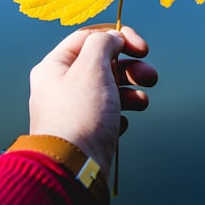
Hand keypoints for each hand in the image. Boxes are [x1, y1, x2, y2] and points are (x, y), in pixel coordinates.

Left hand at [28, 24, 157, 171]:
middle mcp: (60, 86)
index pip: (88, 38)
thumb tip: (113, 38)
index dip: (118, 37)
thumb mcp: (92, 67)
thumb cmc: (80, 114)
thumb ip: (104, 43)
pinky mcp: (86, 132)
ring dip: (131, 91)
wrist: (73, 168)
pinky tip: (122, 124)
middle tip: (150, 76)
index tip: (142, 47)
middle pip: (102, 64)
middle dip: (130, 67)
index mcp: (54, 67)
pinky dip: (121, 115)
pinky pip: (108, 115)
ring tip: (142, 102)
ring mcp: (74, 110)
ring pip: (109, 90)